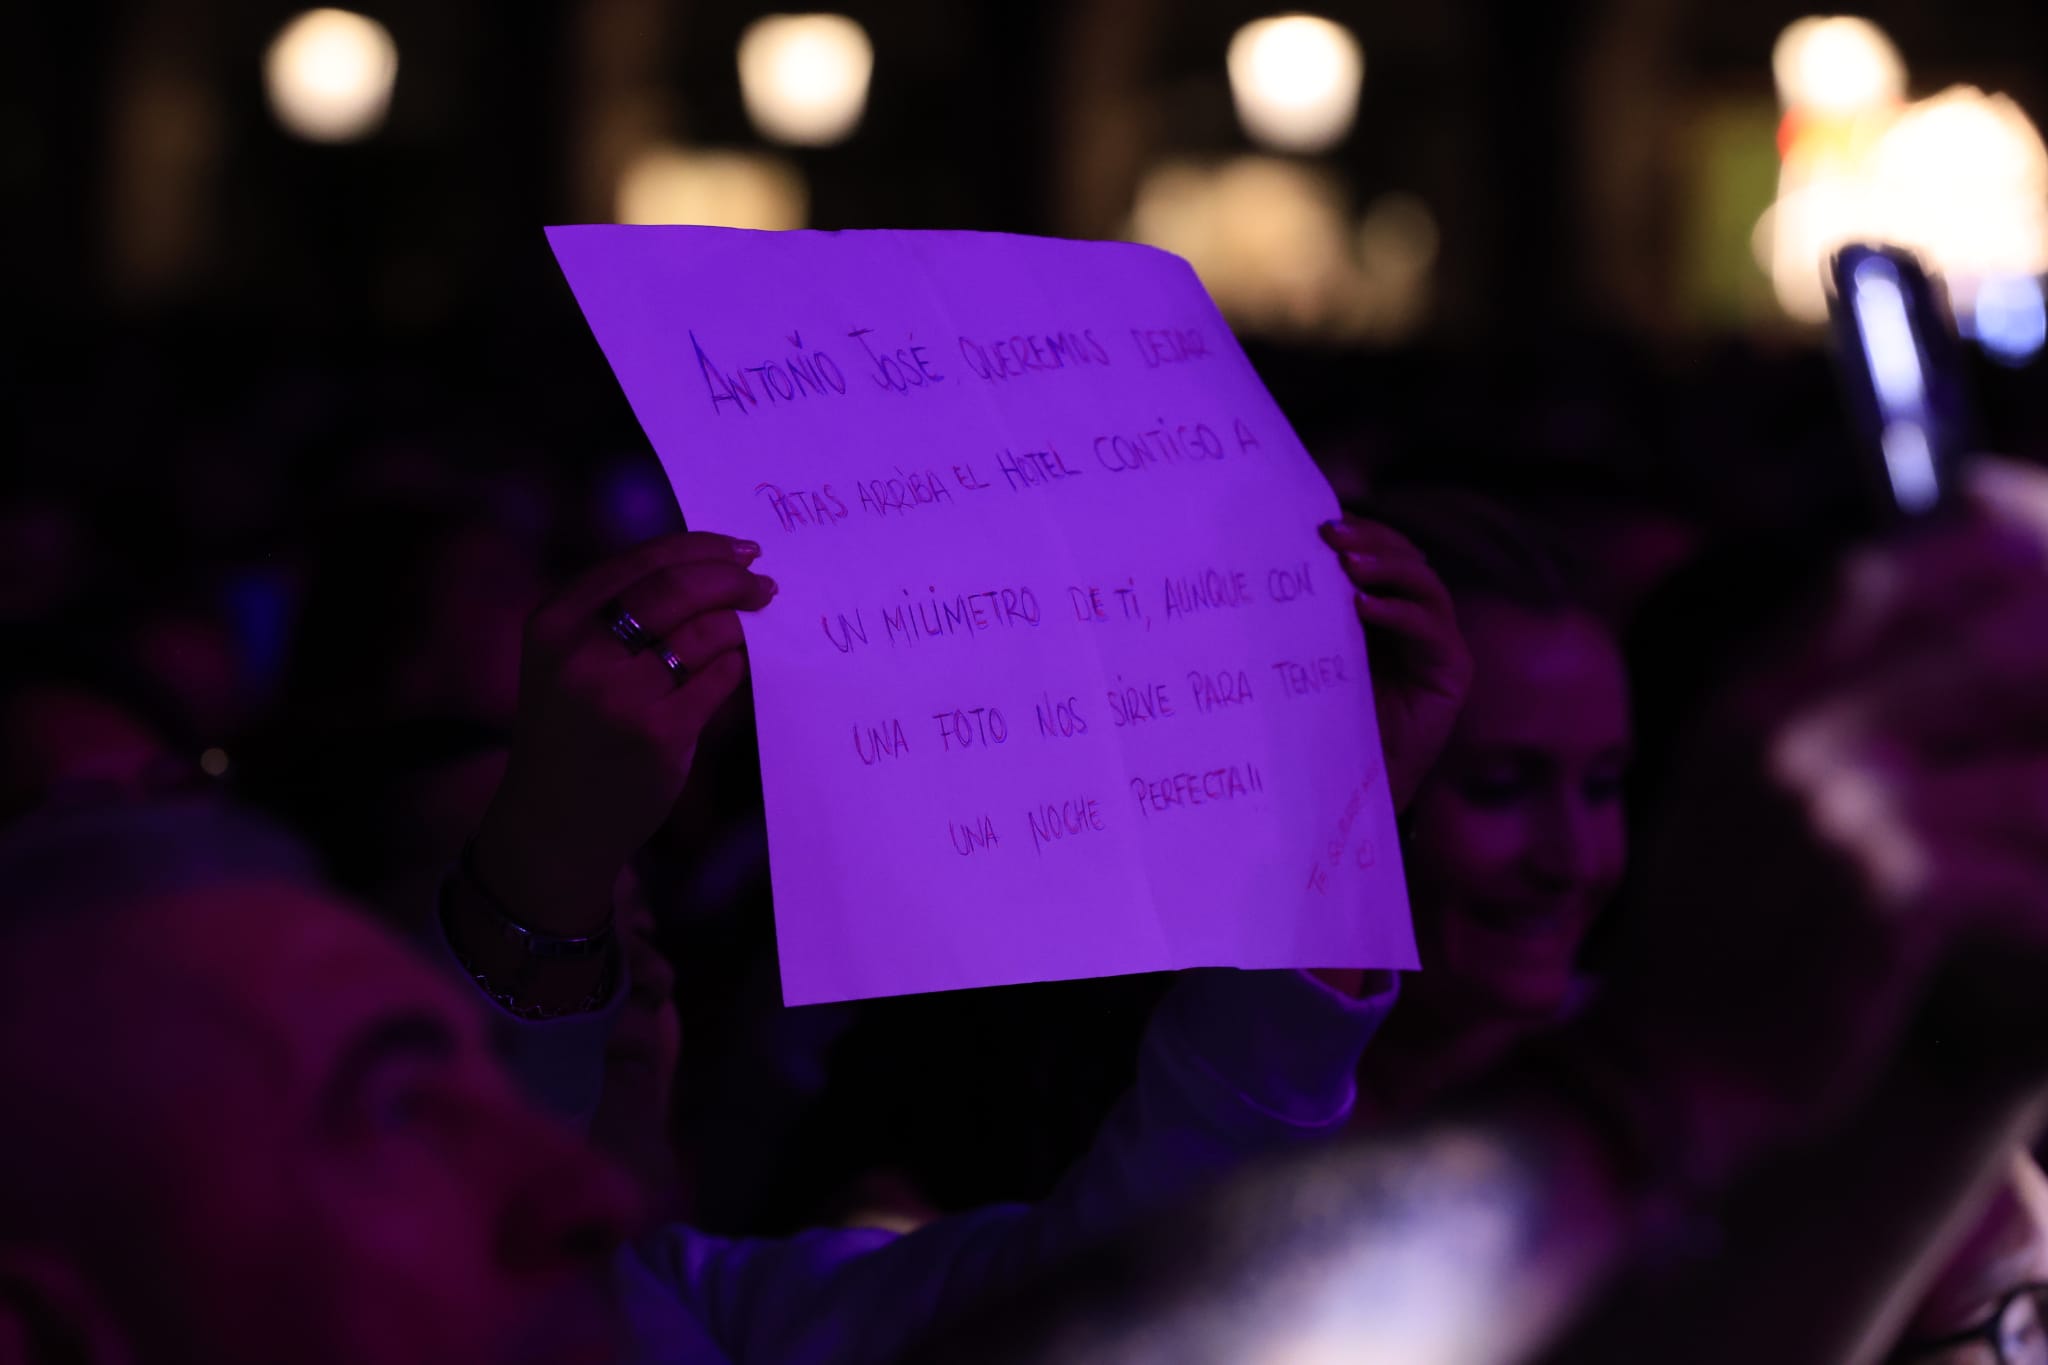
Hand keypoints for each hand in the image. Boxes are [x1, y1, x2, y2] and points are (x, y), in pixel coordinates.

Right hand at [472, 531, 776, 933]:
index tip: (741, 550)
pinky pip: (719, 677)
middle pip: (677, 588)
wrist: (554, 822)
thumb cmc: (573, 730)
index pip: (641, 560)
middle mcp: (581, 652)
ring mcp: (620, 695)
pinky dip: (736, 663)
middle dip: (731, 578)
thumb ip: (616, 614)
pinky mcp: (659, 733)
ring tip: (756, 624)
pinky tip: (738, 665)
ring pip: (705, 631)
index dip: (701, 547)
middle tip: (764, 584)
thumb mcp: (567, 660)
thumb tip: (709, 569)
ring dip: (741, 622)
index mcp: (555, 621)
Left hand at [1320, 517, 1472, 810]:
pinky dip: (1399, 612)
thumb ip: (1310, 611)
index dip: (1359, 531)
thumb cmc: (1318, 715)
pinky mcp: (1453, 671)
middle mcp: (1417, 619)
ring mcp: (1439, 643)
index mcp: (1385, 608)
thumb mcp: (1312, 652)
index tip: (1317, 521)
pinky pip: (1431, 629)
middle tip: (1330, 534)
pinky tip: (1364, 606)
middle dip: (1371, 541)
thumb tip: (1267, 555)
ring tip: (1348, 563)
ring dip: (1387, 567)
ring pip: (1424, 584)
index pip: (1382, 553)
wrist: (1343, 778)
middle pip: (1407, 559)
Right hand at [1589, 463, 2047, 1191]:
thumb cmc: (1710, 934)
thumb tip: (1875, 569)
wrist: (1665, 1064)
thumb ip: (1792, 678)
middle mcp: (1793, 733)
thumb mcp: (1722, 783)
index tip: (2042, 566)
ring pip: (2035, 778)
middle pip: (1996, 656)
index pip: (1892, 576)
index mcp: (1752, 697)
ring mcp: (1840, 806)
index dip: (1997, 563)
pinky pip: (2030, 875)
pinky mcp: (1890, 890)